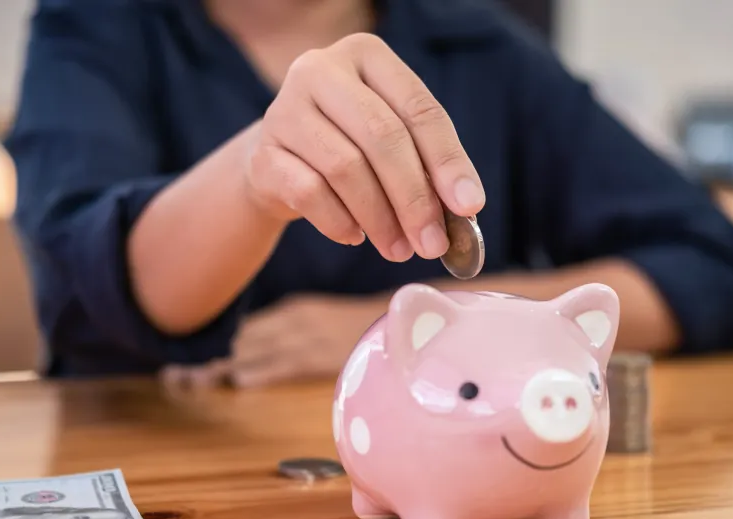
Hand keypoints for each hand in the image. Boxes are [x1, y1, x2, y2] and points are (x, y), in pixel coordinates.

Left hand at [161, 294, 386, 389]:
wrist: (417, 318)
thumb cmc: (374, 329)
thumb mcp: (332, 323)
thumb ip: (305, 337)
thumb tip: (274, 360)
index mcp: (296, 314)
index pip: (248, 334)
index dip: (215, 350)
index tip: (182, 365)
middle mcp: (296, 322)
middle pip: (243, 345)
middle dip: (208, 363)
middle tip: (173, 379)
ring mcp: (309, 336)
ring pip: (256, 354)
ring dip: (221, 370)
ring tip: (187, 384)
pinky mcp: (326, 351)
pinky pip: (288, 362)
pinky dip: (261, 371)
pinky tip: (238, 381)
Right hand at [243, 33, 485, 262]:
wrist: (280, 162)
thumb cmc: (350, 146)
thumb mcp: (391, 140)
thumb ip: (425, 164)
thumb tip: (462, 210)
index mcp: (366, 54)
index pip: (418, 108)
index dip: (448, 160)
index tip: (469, 205)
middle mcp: (320, 70)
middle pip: (382, 137)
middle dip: (414, 198)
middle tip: (432, 243)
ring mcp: (284, 110)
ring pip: (346, 168)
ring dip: (380, 218)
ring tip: (399, 249)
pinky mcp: (262, 154)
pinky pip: (310, 194)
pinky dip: (340, 223)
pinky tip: (355, 235)